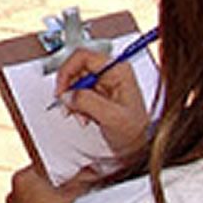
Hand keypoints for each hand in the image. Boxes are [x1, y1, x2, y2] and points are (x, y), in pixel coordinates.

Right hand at [53, 46, 149, 161]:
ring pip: (74, 82)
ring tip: (80, 115)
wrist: (140, 146)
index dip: (67, 71)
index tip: (61, 88)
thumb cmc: (136, 131)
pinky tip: (83, 116)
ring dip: (72, 100)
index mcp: (118, 70)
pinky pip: (78, 93)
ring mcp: (103, 82)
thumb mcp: (112, 116)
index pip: (84, 56)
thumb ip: (88, 102)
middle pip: (76, 69)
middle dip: (69, 89)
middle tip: (68, 105)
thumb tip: (68, 94)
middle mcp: (110, 72)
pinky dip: (75, 106)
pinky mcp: (98, 93)